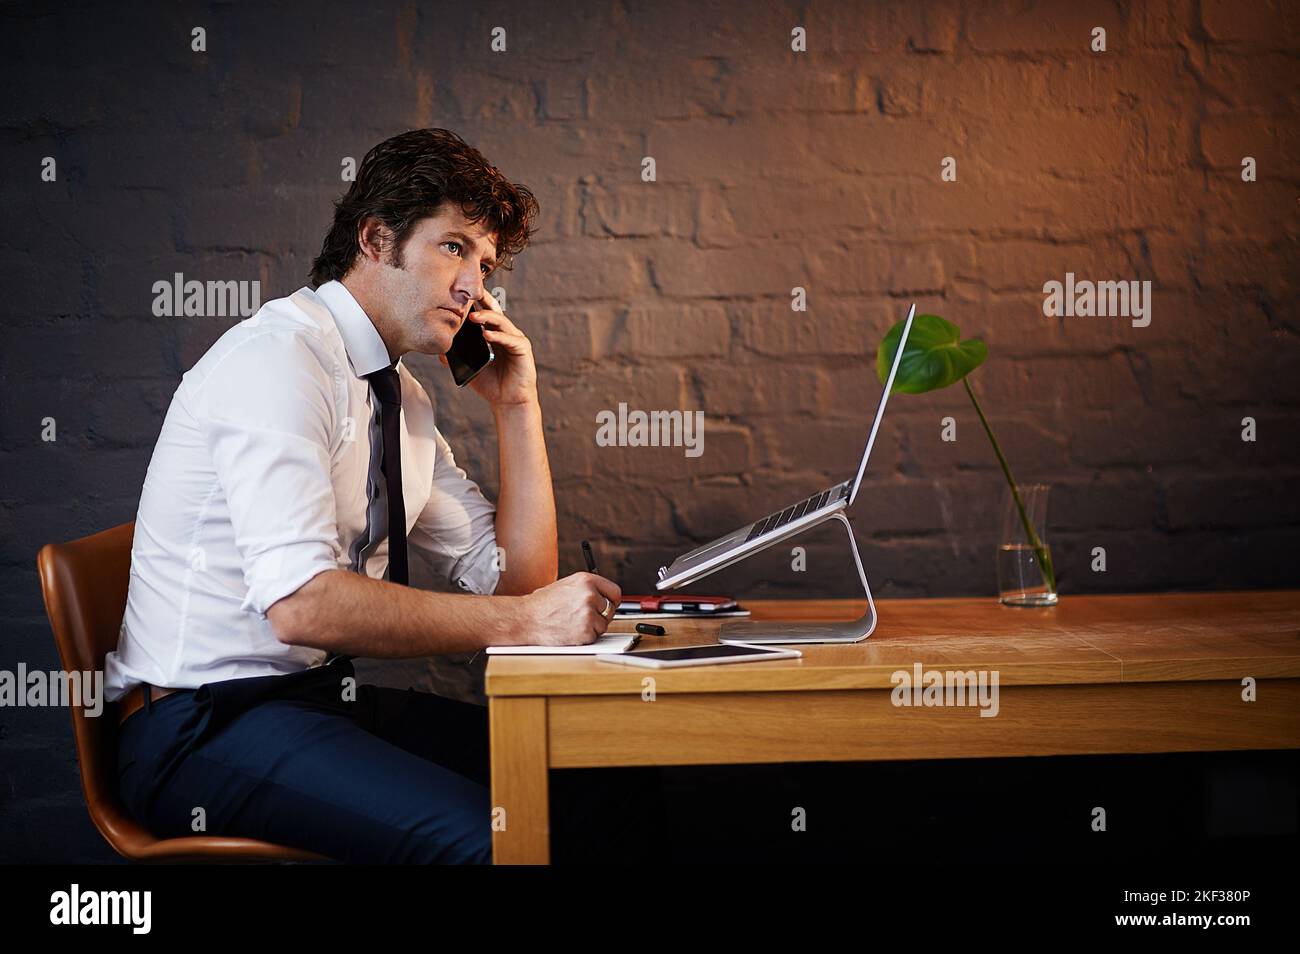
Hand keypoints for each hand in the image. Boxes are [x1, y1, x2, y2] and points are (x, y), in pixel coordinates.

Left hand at [439, 291, 537, 407]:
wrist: (507, 401)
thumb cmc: (491, 383)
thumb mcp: (470, 368)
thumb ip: (458, 358)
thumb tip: (441, 352)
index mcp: (494, 334)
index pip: (484, 313)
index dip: (475, 303)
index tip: (461, 293)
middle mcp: (506, 333)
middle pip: (495, 311)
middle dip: (482, 301)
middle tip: (469, 294)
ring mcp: (515, 339)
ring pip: (501, 322)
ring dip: (487, 318)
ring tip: (473, 317)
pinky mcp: (523, 349)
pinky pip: (510, 339)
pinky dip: (498, 336)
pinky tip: (487, 335)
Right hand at [517, 572, 622, 645]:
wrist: (526, 618)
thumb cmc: (541, 604)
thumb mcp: (566, 586)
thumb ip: (586, 589)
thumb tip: (603, 597)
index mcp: (586, 580)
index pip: (614, 591)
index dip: (613, 601)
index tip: (611, 606)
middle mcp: (590, 594)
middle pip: (609, 610)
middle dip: (599, 616)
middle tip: (583, 618)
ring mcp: (589, 613)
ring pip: (603, 625)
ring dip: (591, 628)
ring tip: (572, 624)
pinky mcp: (586, 630)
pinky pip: (594, 637)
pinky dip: (584, 638)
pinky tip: (569, 631)